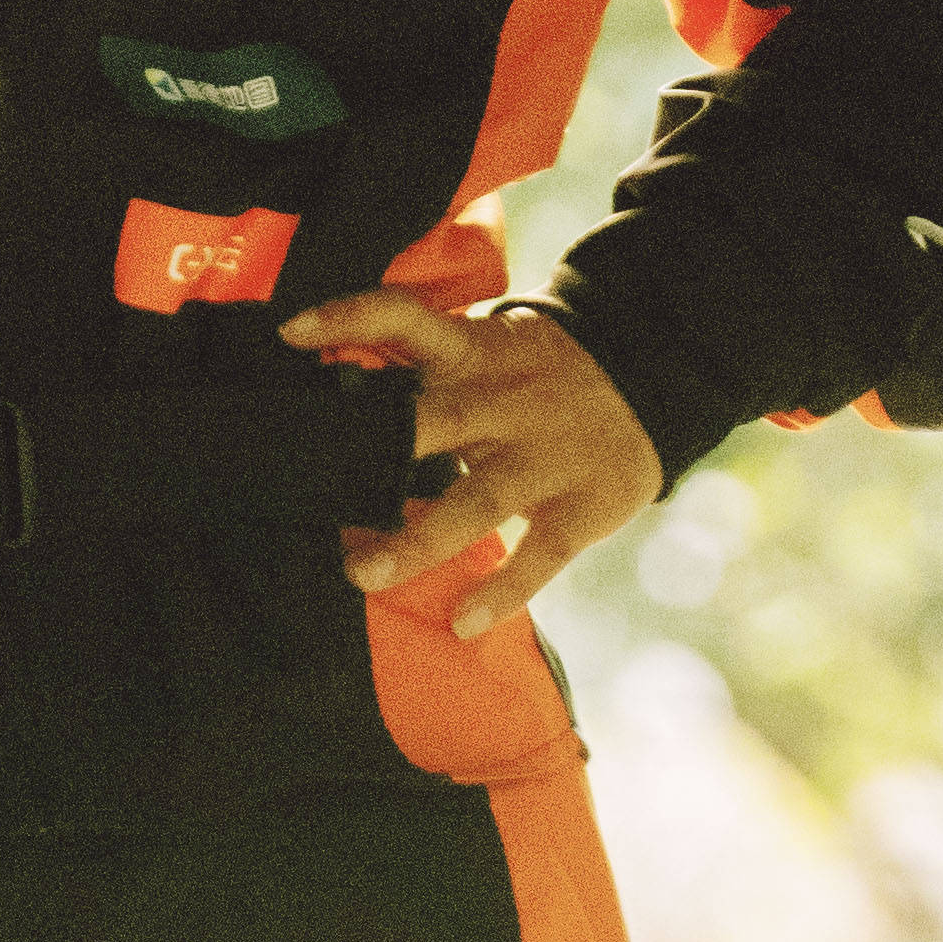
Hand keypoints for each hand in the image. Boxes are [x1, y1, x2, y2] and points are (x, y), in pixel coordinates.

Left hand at [278, 293, 660, 640]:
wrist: (651, 371)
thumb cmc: (537, 373)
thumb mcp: (484, 353)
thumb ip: (424, 377)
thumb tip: (330, 406)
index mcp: (473, 353)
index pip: (406, 318)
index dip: (351, 318)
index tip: (292, 334)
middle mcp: (505, 400)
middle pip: (434, 422)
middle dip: (375, 456)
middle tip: (310, 493)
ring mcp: (547, 454)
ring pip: (479, 499)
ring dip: (418, 540)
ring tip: (363, 576)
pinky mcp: (584, 503)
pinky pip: (541, 554)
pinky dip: (503, 590)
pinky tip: (463, 623)